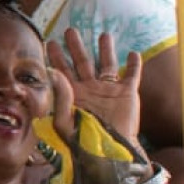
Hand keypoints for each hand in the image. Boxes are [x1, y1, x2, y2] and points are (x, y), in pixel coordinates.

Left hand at [46, 29, 142, 146]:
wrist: (108, 152)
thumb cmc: (83, 141)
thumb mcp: (64, 120)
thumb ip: (60, 96)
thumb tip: (53, 71)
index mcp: (73, 94)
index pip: (62, 71)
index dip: (56, 57)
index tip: (49, 42)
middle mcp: (90, 88)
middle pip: (82, 62)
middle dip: (76, 46)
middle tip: (70, 30)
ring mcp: (109, 90)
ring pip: (107, 64)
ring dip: (106, 49)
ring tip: (104, 34)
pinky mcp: (127, 94)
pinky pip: (132, 75)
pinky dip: (134, 65)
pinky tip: (133, 53)